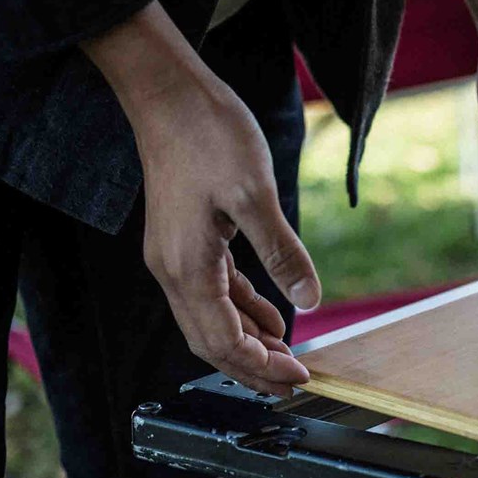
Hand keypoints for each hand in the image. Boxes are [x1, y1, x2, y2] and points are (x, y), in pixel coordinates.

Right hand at [83, 3, 319, 396]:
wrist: (169, 94)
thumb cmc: (208, 135)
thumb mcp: (256, 195)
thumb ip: (283, 252)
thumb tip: (309, 299)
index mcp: (187, 268)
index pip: (223, 342)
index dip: (261, 367)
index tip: (298, 379)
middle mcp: (173, 271)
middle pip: (211, 343)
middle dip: (253, 368)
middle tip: (294, 383)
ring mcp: (176, 257)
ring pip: (212, 321)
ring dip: (250, 342)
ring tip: (289, 357)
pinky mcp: (185, 242)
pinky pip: (214, 292)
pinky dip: (243, 310)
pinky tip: (273, 316)